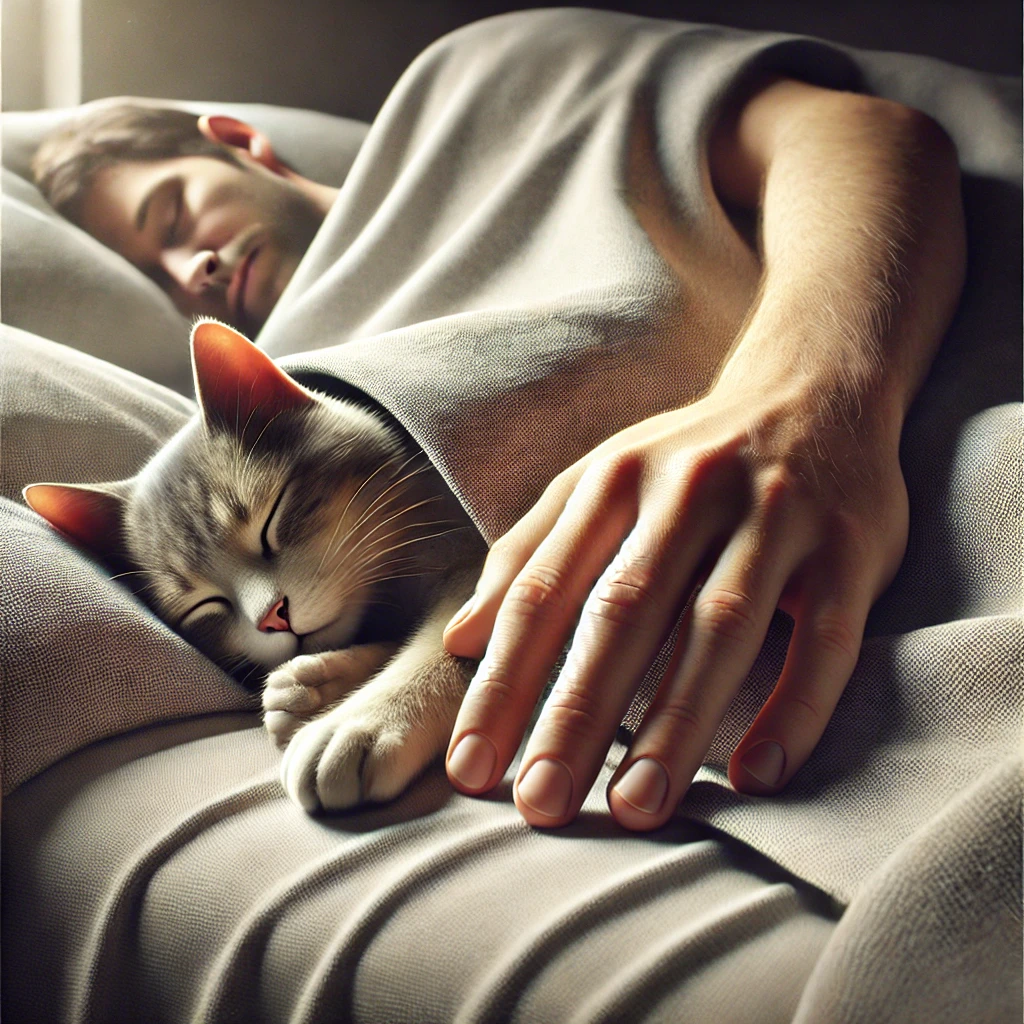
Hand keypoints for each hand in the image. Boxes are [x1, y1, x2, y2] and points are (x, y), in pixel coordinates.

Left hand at [441, 371, 908, 830]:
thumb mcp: (598, 482)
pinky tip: (759, 776)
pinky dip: (794, 707)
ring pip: (719, 628)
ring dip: (676, 723)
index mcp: (614, 481)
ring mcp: (775, 515)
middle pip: (624, 613)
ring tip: (636, 807)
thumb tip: (461, 641)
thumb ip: (528, 553)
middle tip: (539, 806)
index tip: (470, 766)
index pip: (543, 590)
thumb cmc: (686, 459)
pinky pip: (825, 637)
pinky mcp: (850, 546)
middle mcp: (689, 491)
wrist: (813, 387)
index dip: (502, 680)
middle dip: (577, 714)